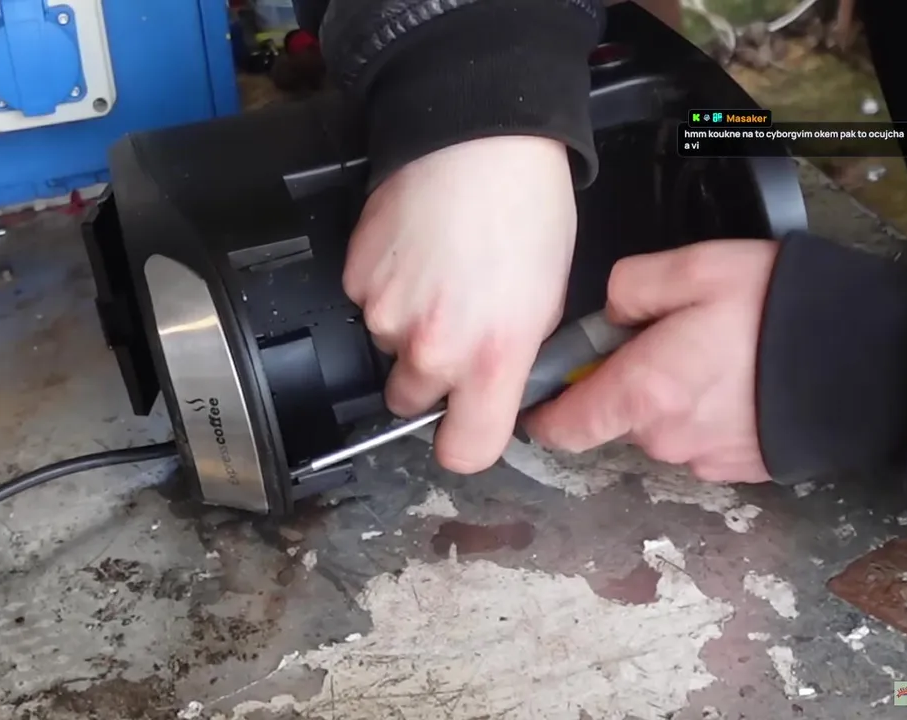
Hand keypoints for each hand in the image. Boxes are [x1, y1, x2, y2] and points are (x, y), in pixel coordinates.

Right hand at [344, 135, 576, 472]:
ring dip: (406, 326)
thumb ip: (517, 355)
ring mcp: (385, 315)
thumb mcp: (550, 298)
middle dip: (428, 378)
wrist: (475, 138)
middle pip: (411, 402)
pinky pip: (366, 305)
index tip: (470, 424)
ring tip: (440, 274)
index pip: (464, 452)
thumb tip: (498, 381)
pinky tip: (416, 254)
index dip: (466, 440)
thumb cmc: (526, 206)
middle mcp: (432, 348)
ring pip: (386, 348)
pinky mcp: (355, 281)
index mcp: (492, 358)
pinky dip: (386, 288)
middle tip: (454, 330)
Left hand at [524, 240, 778, 481]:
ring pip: (663, 428)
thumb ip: (629, 288)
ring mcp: (705, 459)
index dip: (546, 411)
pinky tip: (742, 382)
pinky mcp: (741, 469)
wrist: (869, 356)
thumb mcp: (694, 268)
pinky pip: (702, 440)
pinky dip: (710, 414)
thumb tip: (607, 313)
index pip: (564, 427)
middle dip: (629, 382)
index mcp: (644, 392)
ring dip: (673, 398)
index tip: (544, 395)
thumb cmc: (780, 310)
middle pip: (618, 417)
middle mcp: (667, 437)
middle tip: (669, 338)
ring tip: (718, 355)